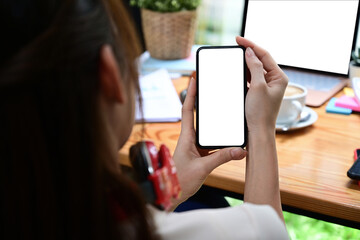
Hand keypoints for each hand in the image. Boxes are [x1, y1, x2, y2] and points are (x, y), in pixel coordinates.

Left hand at [172, 77, 246, 207]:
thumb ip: (221, 158)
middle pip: (196, 115)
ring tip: (223, 109)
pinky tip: (228, 139)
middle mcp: (189, 139)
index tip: (194, 78)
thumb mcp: (202, 168)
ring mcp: (194, 147)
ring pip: (205, 129)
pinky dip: (218, 138)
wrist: (171, 194)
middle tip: (211, 87)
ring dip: (212, 121)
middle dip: (202, 101)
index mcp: (186, 137)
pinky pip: (210, 143)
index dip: (190, 93)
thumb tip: (240, 150)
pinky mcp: (199, 155)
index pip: (187, 110)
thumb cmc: (179, 180)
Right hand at [236, 36, 287, 132]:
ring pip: (255, 69)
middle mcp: (275, 80)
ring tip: (235, 55)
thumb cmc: (260, 112)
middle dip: (248, 52)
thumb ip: (254, 67)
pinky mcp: (259, 92)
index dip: (251, 45)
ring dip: (245, 62)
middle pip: (260, 60)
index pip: (264, 55)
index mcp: (279, 77)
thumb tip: (250, 52)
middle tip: (236, 44)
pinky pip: (251, 78)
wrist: (258, 131)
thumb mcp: (257, 86)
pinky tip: (237, 70)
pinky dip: (244, 73)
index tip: (239, 39)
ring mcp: (267, 86)